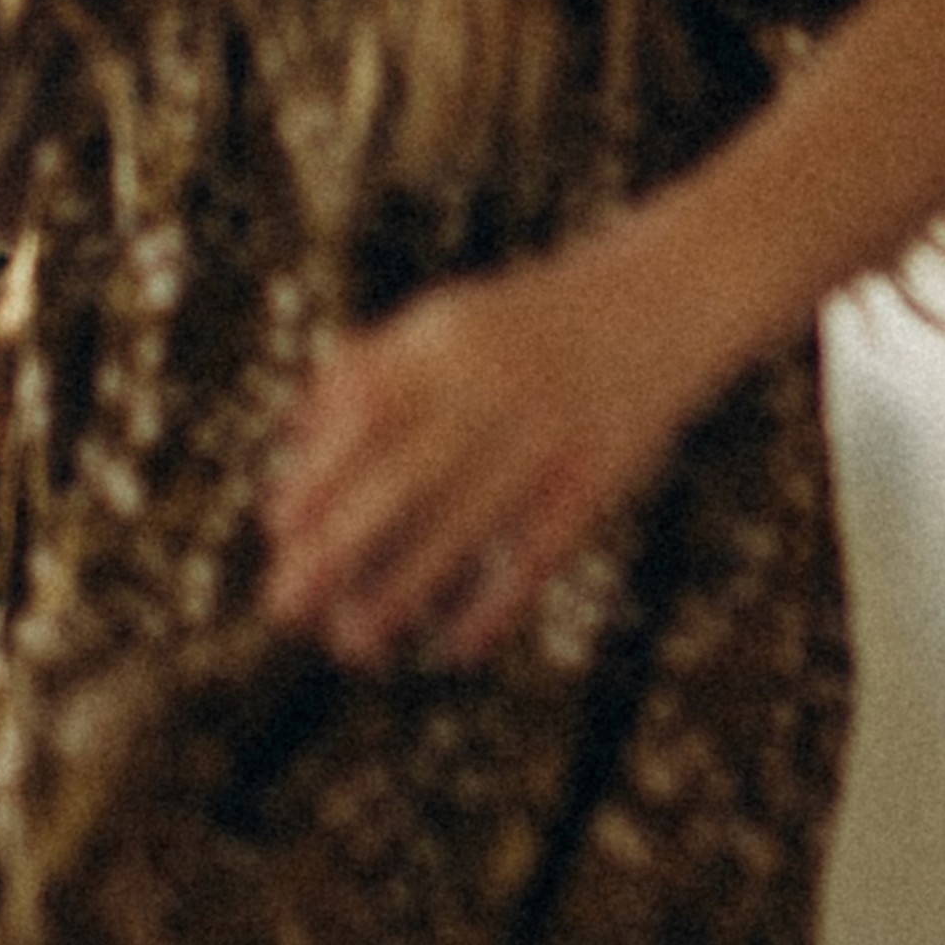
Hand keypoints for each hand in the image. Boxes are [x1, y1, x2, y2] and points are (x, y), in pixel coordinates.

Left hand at [262, 241, 712, 672]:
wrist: (666, 297)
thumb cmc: (531, 322)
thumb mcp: (449, 321)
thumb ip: (370, 366)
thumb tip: (290, 442)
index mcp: (446, 341)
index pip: (363, 415)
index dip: (317, 474)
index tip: (278, 531)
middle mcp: (495, 385)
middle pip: (403, 482)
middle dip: (337, 551)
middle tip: (284, 608)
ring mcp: (550, 432)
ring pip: (465, 528)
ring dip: (402, 593)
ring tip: (353, 645)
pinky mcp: (601, 474)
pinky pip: (539, 552)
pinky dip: (496, 605)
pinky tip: (458, 647)